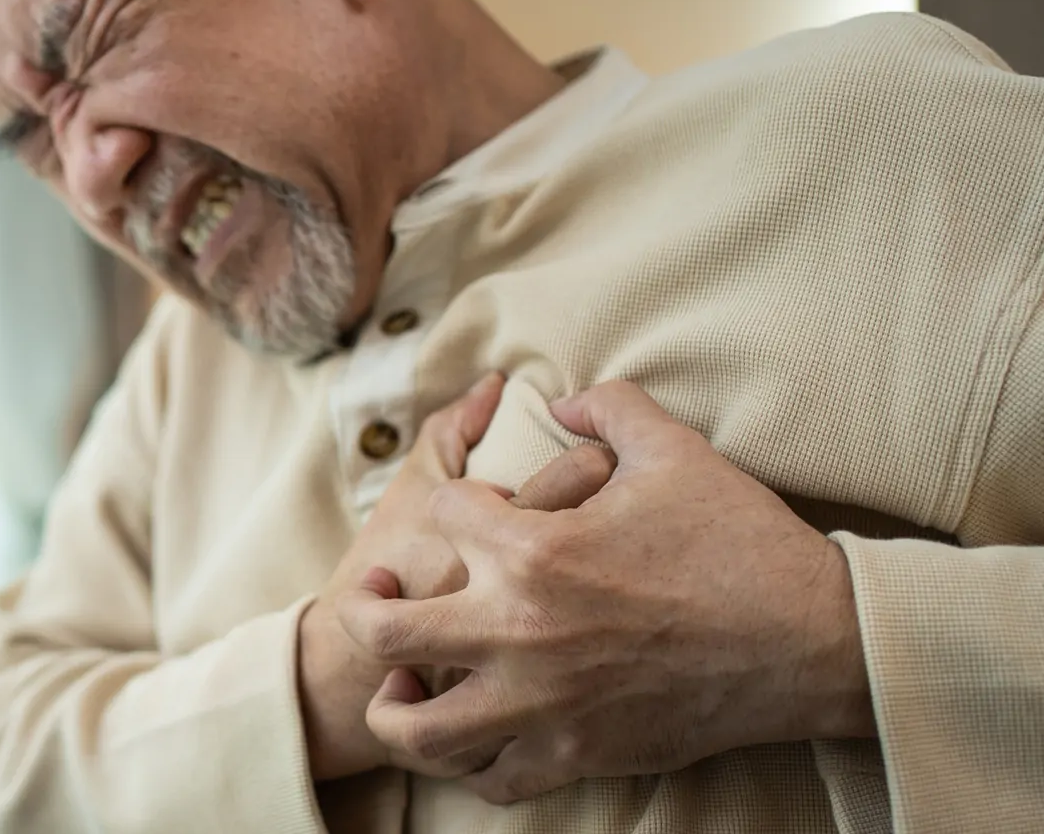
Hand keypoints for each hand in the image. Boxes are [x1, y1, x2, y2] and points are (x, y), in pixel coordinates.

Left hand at [335, 381, 873, 802]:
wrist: (814, 643)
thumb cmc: (743, 543)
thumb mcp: (674, 450)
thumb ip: (608, 406)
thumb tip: (561, 396)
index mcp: (535, 550)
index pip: (442, 513)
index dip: (458, 501)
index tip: (483, 509)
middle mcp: (520, 633)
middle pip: (385, 631)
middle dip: (365, 608)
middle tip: (378, 597)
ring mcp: (543, 704)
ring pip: (417, 729)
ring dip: (397, 703)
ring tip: (406, 681)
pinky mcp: (576, 756)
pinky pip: (489, 781)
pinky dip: (470, 760)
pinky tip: (478, 728)